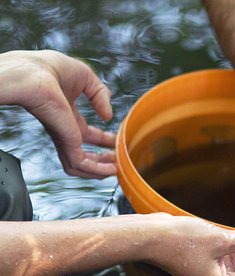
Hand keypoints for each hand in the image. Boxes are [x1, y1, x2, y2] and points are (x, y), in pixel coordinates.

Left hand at [0, 50, 115, 178]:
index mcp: (67, 115)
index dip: (105, 140)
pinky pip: (82, 165)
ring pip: (82, 166)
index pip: (88, 135)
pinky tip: (112, 169)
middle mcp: (65, 129)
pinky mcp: (65, 142)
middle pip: (86, 154)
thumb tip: (108, 116)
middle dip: (104, 159)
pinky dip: (98, 170)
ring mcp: (64, 137)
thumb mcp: (87, 78)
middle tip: (119, 158)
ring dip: (101, 170)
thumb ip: (102, 96)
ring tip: (117, 168)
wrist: (37, 72)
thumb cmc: (52, 69)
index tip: (118, 140)